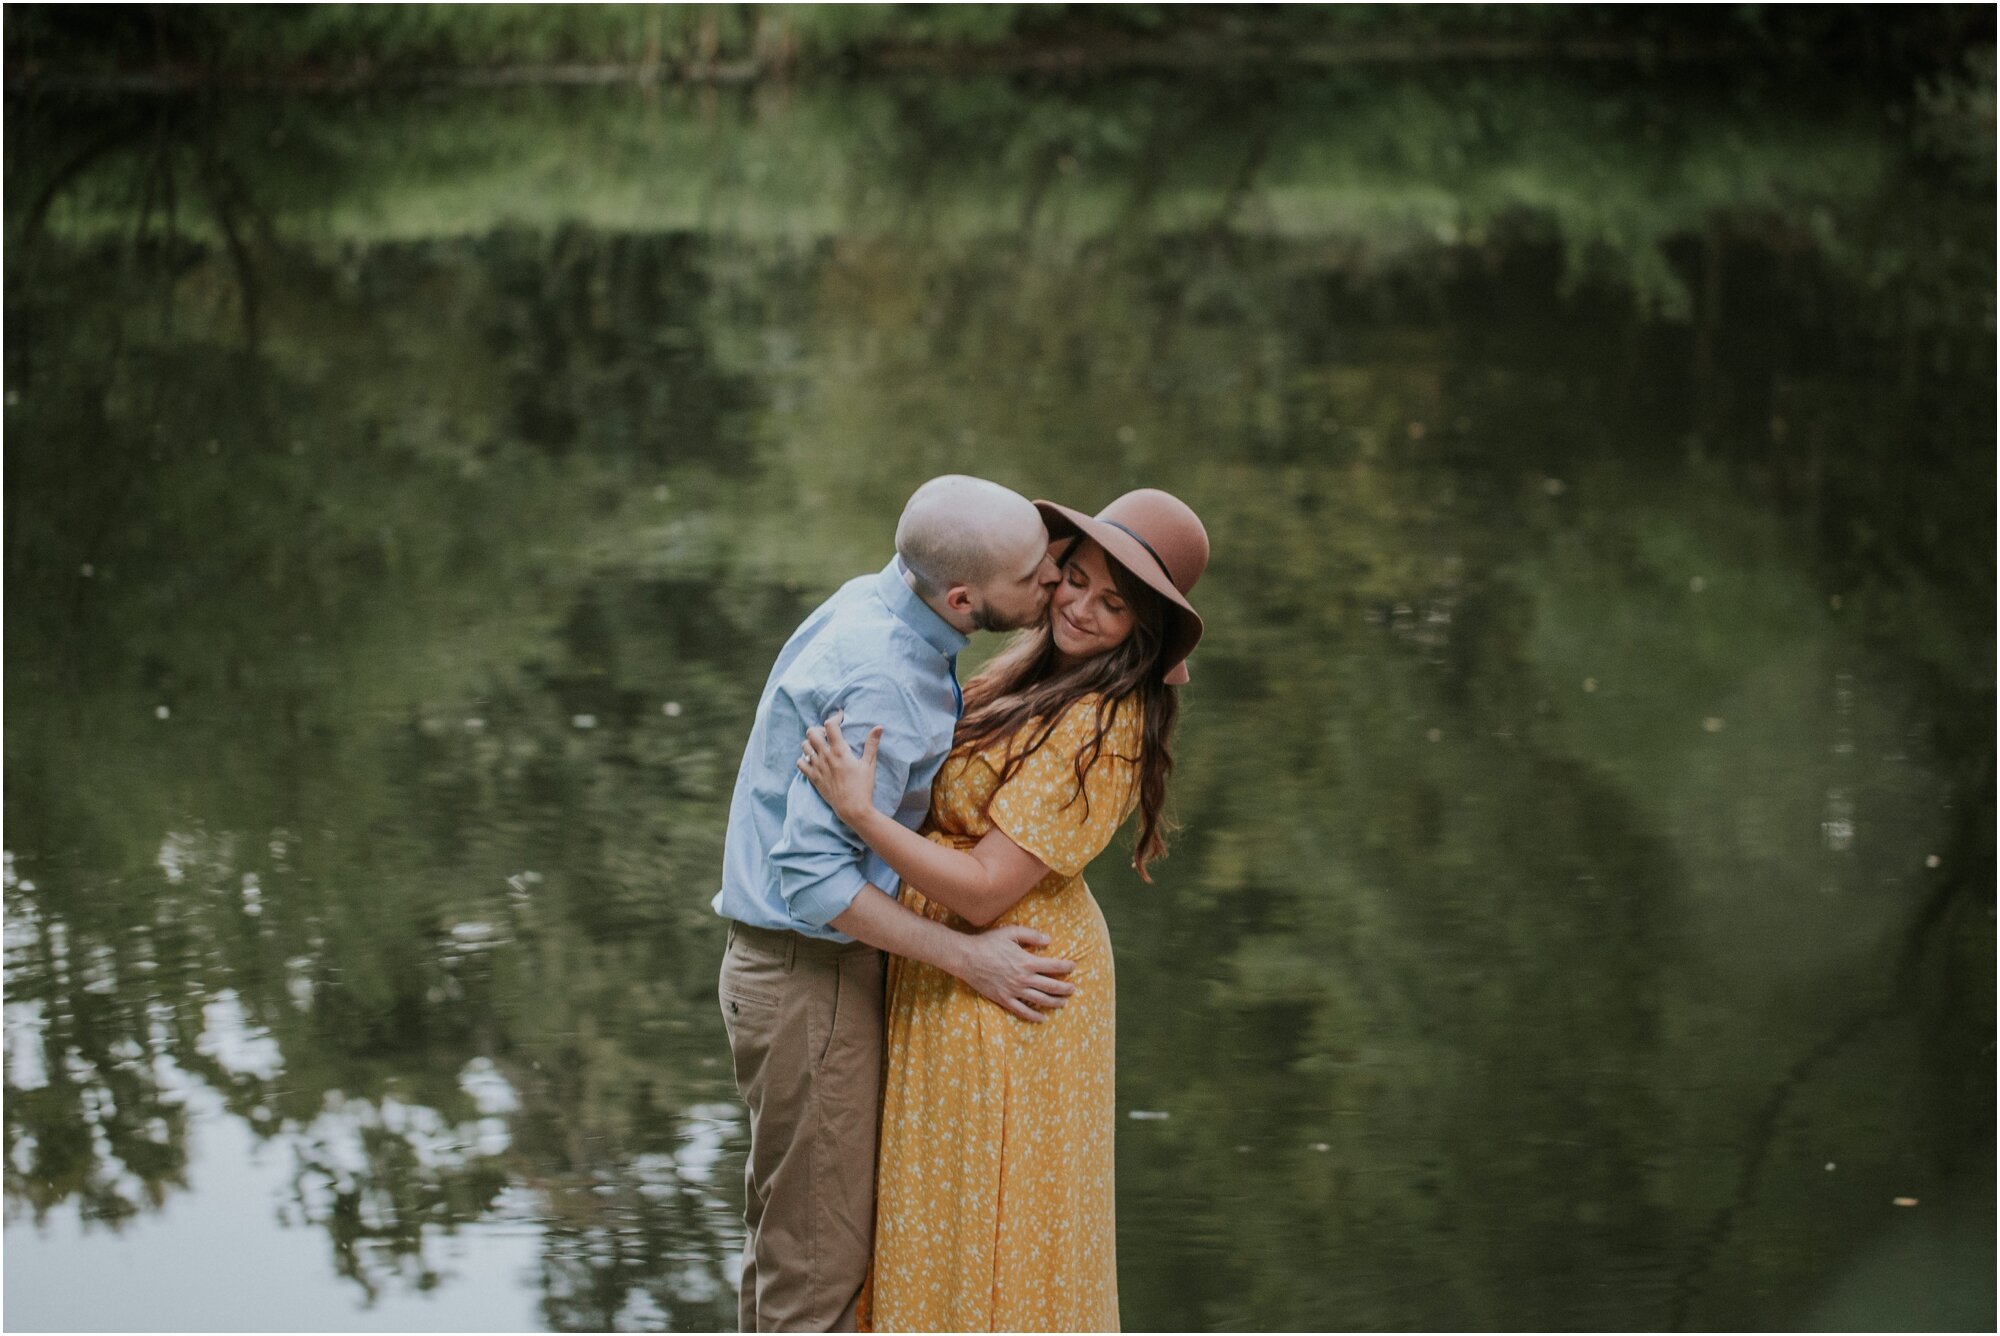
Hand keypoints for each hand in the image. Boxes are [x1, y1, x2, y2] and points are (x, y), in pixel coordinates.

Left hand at [798, 711, 879, 824]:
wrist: (852, 808)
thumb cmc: (863, 787)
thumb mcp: (869, 764)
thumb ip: (872, 744)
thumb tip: (879, 727)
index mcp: (840, 751)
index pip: (830, 725)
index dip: (834, 717)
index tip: (840, 717)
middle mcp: (825, 757)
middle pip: (812, 732)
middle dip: (819, 729)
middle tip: (828, 734)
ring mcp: (817, 767)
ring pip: (804, 746)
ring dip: (811, 743)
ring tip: (820, 746)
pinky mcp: (813, 778)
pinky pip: (800, 763)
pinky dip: (804, 759)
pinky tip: (813, 760)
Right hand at [952, 925, 1076, 1022]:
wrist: (967, 958)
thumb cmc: (988, 943)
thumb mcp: (1011, 932)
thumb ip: (1031, 935)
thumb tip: (1049, 940)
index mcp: (1027, 961)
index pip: (1053, 966)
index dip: (1065, 966)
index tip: (1073, 966)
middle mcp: (1023, 978)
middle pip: (1050, 986)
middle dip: (1064, 988)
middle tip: (1073, 989)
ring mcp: (1014, 991)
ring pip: (1040, 1000)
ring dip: (1054, 1002)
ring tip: (1063, 1002)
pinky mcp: (1004, 999)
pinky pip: (1022, 1010)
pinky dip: (1034, 1016)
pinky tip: (1042, 1018)